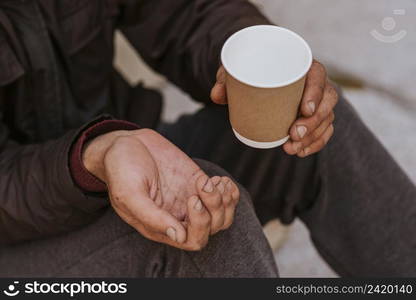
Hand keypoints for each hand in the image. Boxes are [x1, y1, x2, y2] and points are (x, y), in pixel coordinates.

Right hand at [83, 129, 239, 250]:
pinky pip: (222, 196)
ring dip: (225, 201)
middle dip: (215, 210)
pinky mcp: (197, 183)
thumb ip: (152, 217)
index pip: (192, 240)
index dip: (200, 224)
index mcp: (161, 226)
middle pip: (212, 228)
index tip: (192, 198)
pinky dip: (228, 191)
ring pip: (221, 215)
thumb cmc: (121, 169)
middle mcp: (178, 216)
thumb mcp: (129, 194)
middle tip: (204, 186)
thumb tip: (178, 236)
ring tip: (214, 182)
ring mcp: (190, 199)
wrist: (126, 143)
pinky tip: (219, 180)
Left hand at [211, 60, 337, 156]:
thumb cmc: (251, 71)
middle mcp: (314, 82)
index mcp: (301, 65)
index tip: (304, 109)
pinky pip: (323, 131)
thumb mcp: (238, 71)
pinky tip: (301, 152)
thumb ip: (226, 79)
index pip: (318, 75)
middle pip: (327, 101)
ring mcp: (317, 101)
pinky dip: (315, 144)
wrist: (258, 77)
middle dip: (314, 122)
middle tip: (294, 134)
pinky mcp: (315, 116)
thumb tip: (216, 95)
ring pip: (326, 119)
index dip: (316, 93)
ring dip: (312, 137)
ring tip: (292, 148)